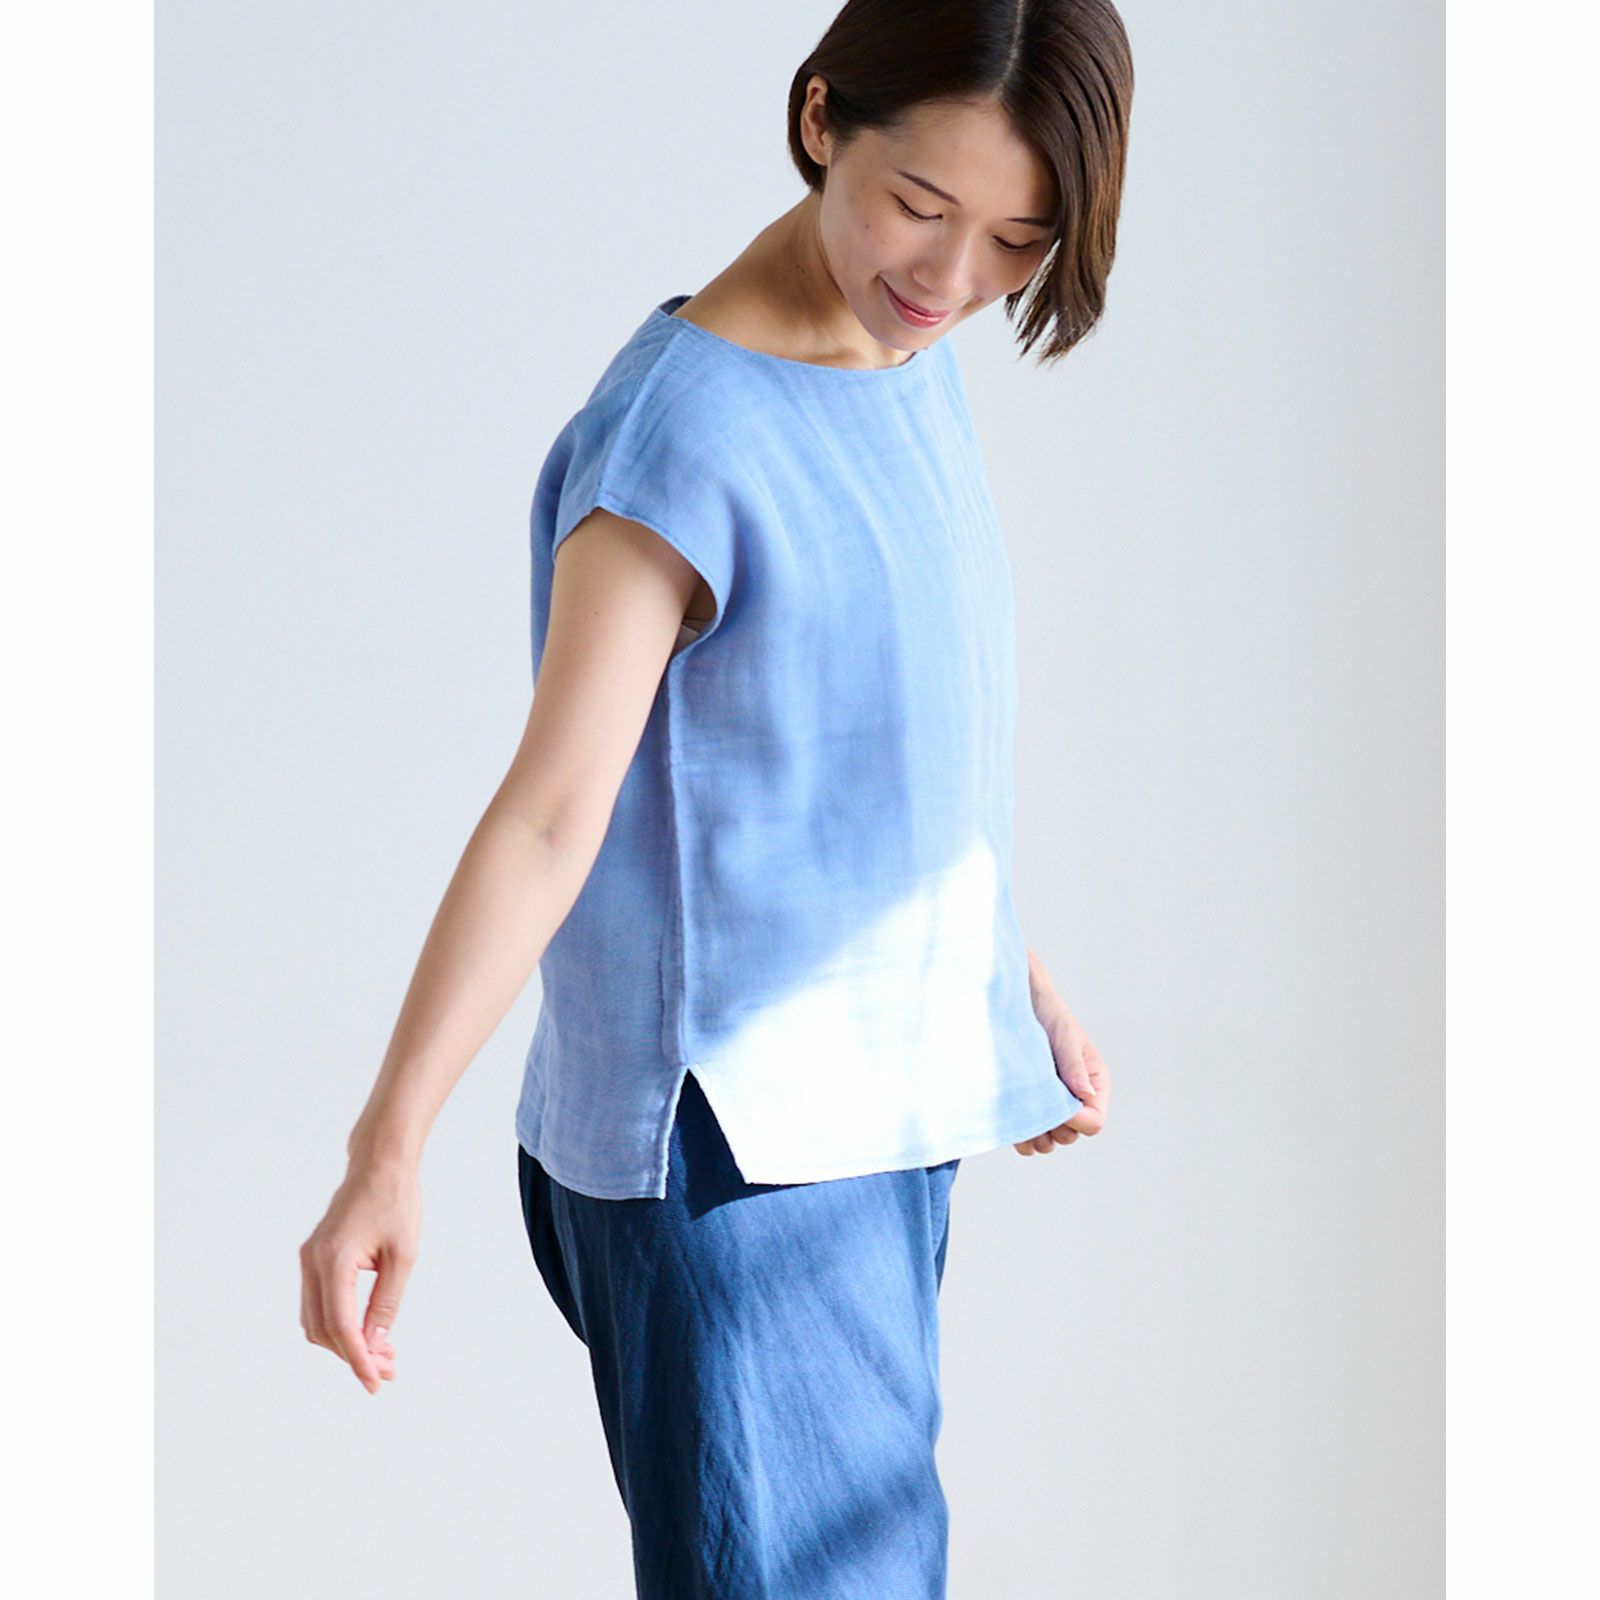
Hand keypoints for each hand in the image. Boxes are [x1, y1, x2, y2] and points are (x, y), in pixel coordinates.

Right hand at [299, 1158, 419, 1394]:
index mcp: (334, 1260)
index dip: (358, 1359)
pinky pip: (318, 1303)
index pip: (341, 1326)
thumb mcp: (402, 1254)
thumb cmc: (397, 1202)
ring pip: (316, 1321)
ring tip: (382, 1355)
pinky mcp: (313, 1258)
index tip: (375, 1382)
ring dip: (344, 1343)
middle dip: (353, 1355)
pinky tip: (366, 1332)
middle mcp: (312, 1262)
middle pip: (324, 1329)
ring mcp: (308, 1260)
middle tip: (387, 1371)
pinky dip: (338, 1324)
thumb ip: (386, 1300)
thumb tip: (375, 1343)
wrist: (380, 1164)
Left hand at [1014, 950, 1112, 1156]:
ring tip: (1024, 1117)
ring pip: (1052, 1141)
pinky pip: (1031, 1139)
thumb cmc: (1046, 1011)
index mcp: (1095, 1082)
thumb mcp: (1062, 1034)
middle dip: (1055, 1128)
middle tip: (1036, 1107)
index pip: (1094, 1121)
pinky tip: (1014, 1123)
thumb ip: (1073, 1064)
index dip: (1075, 1121)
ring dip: (1038, 1136)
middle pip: (1073, 1135)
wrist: (1014, 1001)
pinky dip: (1023, 1136)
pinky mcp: (1032, 1107)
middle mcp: (1077, 1098)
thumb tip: (1085, 1095)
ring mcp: (1053, 1104)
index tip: (1054, 1106)